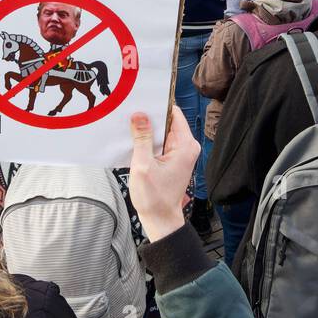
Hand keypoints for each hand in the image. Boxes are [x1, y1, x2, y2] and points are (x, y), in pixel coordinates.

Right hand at [128, 108, 199, 241]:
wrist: (160, 219)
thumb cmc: (154, 198)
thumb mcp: (143, 166)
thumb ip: (141, 139)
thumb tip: (140, 115)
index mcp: (185, 145)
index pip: (174, 114)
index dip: (158, 105)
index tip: (143, 98)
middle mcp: (187, 147)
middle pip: (168, 122)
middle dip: (150, 117)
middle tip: (131, 110)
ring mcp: (181, 153)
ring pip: (162, 132)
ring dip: (148, 130)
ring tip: (130, 125)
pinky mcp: (173, 159)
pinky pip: (161, 142)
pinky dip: (149, 140)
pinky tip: (135, 140)